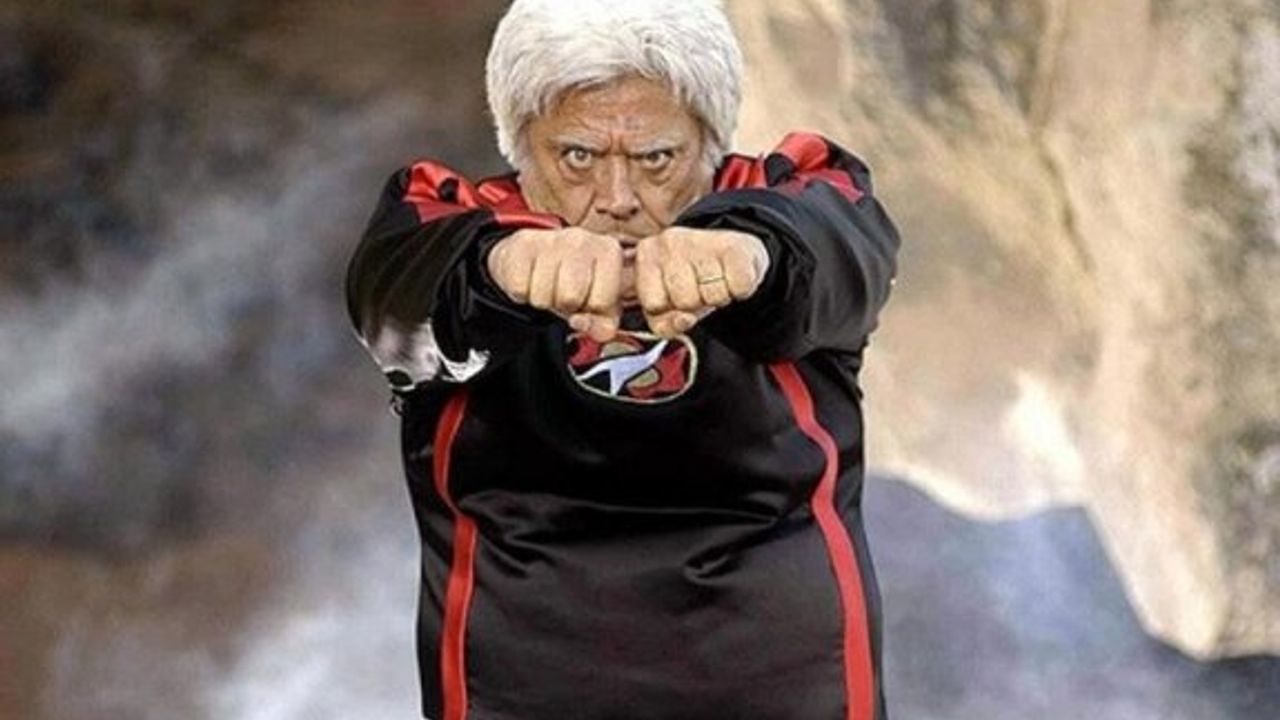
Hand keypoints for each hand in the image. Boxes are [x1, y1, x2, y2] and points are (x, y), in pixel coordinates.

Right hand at [487, 228, 622, 341]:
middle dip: (564, 305)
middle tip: (563, 292)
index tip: (586, 297)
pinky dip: (522, 292)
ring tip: (547, 285)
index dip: (590, 309)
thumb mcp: (598, 304)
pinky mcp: (523, 244)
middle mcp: (582, 239)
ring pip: (543, 296)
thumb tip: (583, 324)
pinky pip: (520, 288)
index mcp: (609, 253)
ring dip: (543, 300)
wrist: (535, 255)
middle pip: (570, 298)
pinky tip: (531, 278)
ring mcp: (551, 239)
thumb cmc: (573, 280)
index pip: (601, 302)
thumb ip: (604, 325)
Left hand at [634, 228, 768, 337]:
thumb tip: (684, 320)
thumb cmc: (693, 282)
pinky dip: (741, 289)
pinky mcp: (733, 245)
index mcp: (646, 254)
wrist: (731, 253)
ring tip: (716, 280)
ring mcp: (701, 240)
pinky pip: (739, 288)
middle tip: (700, 287)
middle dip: (696, 303)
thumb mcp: (667, 307)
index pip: (653, 304)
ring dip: (719, 296)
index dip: (669, 308)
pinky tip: (732, 275)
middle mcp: (670, 241)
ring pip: (714, 296)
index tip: (675, 295)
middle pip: (685, 302)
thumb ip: (665, 325)